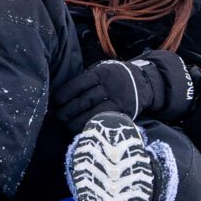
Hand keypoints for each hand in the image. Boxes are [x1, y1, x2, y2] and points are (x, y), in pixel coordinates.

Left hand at [51, 53, 190, 129]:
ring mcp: (119, 101)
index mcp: (102, 72)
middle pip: (84, 100)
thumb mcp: (102, 71)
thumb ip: (86, 79)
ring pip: (93, 113)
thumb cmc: (114, 78)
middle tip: (58, 117)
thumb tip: (60, 94)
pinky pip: (105, 122)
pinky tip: (81, 130)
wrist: (144, 83)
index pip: (79, 84)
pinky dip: (91, 126)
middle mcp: (111, 86)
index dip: (65, 94)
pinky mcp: (125, 113)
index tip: (56, 101)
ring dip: (76, 122)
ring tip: (66, 125)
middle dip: (68, 111)